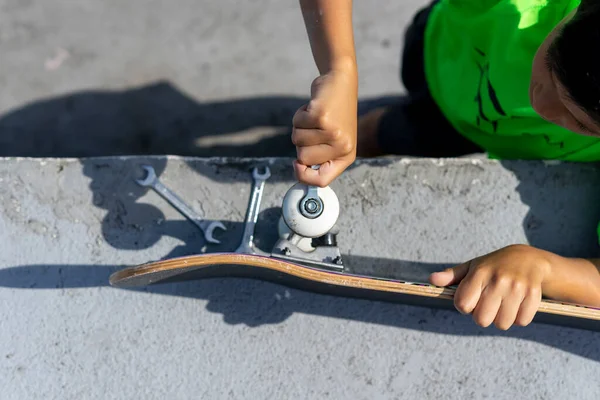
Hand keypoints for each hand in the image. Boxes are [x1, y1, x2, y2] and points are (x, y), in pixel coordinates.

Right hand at [292, 65, 356, 186]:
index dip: (304, 177)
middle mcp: (342, 146)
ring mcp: (332, 132)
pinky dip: (299, 114)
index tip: (296, 166)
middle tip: (315, 128)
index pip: (322, 180)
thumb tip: (300, 170)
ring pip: (297, 140)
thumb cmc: (335, 114)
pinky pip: (297, 123)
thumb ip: (321, 156)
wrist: (341, 83)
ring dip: (300, 127)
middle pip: (303, 158)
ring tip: (315, 117)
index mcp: (346, 156)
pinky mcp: (321, 117)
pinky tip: (312, 107)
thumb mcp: (334, 139)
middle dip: (301, 143)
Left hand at [429, 244, 551, 329]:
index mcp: (480, 272)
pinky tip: (517, 304)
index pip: (463, 305)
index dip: (464, 306)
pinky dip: (518, 317)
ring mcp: (517, 288)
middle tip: (488, 304)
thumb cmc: (494, 265)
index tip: (471, 299)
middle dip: (482, 316)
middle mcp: (498, 280)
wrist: (530, 259)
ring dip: (501, 318)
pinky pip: (521, 322)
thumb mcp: (472, 266)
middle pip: (481, 320)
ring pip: (502, 324)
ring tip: (503, 303)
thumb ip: (451, 276)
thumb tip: (431, 280)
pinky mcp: (533, 296)